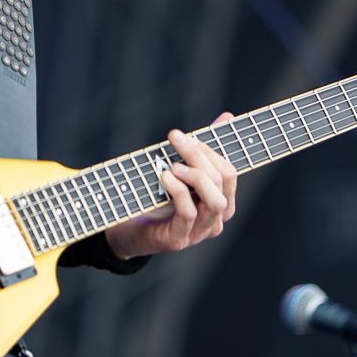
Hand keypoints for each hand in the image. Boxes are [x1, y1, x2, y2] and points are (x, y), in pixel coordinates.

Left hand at [106, 115, 238, 259]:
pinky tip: (165, 177)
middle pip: (222, 181)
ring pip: (215, 201)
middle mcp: (215, 219)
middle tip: (175, 138)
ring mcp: (199, 232)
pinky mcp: (179, 239)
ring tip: (172, 164)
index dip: (211, 150)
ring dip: (195, 176)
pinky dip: (178, 192)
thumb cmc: (157, 196)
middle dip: (199, 155)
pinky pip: (188, 214)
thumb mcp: (180, 169)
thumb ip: (203, 147)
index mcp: (220, 201)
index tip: (189, 135)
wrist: (128, 228)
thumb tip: (227, 116)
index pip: (229, 172)